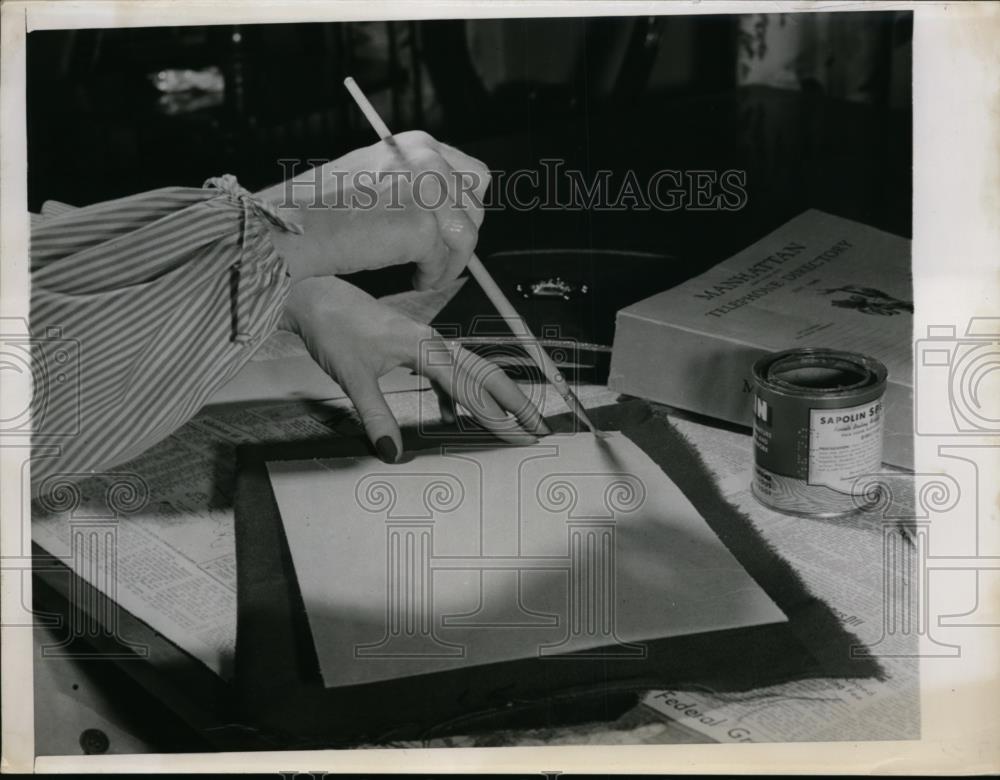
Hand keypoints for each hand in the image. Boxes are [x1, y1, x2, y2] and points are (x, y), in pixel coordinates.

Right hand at [259, 131, 489, 289]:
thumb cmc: (323, 208)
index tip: (450, 231)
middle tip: (438, 258)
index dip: (465, 209)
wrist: (292, 225)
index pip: (474, 176)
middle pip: (476, 207)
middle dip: (461, 238)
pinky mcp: (420, 226)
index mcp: (417, 144)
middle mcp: (427, 160)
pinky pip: (444, 261)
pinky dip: (431, 276)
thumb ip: (413, 183)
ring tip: (425, 275)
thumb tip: (452, 213)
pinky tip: (414, 279)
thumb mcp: (376, 175)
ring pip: (466, 238)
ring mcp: (426, 192)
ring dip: (450, 264)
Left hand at [281, 276, 548, 461]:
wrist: (312, 295)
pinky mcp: (414, 345)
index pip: (472, 389)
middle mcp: (434, 342)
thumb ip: (375, 415)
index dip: (499, 417)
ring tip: (515, 423)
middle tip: (539, 430)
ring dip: (495, 397)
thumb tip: (393, 453)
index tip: (521, 438)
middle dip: (516, 403)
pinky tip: (454, 415)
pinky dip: (460, 394)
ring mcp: (426, 342)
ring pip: (472, 370)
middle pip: (487, 374)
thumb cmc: (332, 329)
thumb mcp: (352, 377)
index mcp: (426, 348)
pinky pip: (449, 372)